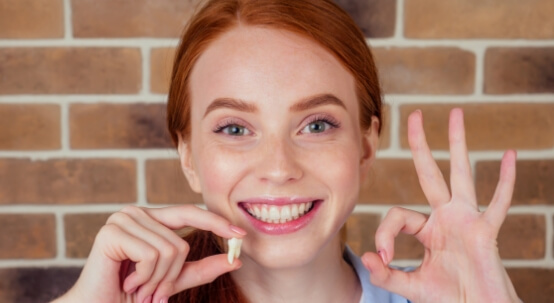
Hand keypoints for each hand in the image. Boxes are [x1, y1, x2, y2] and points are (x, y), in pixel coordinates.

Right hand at [53, 205, 245, 302]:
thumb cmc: (132, 294)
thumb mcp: (173, 280)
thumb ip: (202, 269)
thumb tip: (235, 260)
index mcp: (151, 219)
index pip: (190, 212)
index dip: (216, 222)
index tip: (241, 235)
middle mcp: (137, 213)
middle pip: (181, 242)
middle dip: (171, 275)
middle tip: (152, 292)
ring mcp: (123, 219)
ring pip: (168, 250)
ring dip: (156, 280)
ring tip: (138, 287)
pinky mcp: (112, 232)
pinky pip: (151, 255)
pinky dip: (145, 277)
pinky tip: (127, 282)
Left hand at [362, 109, 519, 301]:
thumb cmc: (449, 299)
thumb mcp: (412, 286)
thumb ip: (388, 274)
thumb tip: (367, 257)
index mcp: (428, 229)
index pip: (398, 216)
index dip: (385, 234)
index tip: (383, 258)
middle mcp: (446, 218)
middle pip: (430, 173)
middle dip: (420, 145)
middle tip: (414, 114)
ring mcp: (467, 220)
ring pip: (461, 174)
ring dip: (458, 144)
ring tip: (456, 113)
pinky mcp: (486, 232)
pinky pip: (498, 203)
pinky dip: (505, 181)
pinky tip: (510, 154)